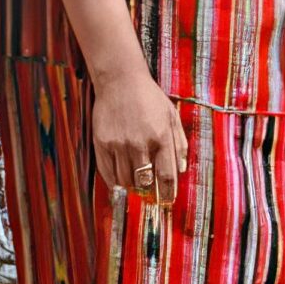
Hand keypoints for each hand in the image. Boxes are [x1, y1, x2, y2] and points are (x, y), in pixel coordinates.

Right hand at [91, 68, 186, 206]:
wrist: (120, 81)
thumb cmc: (150, 98)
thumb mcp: (172, 116)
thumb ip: (180, 142)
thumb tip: (182, 169)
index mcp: (161, 136)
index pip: (166, 174)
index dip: (168, 192)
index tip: (168, 201)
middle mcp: (140, 143)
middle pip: (145, 181)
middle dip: (149, 191)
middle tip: (151, 195)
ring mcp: (119, 144)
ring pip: (125, 179)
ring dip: (132, 185)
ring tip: (136, 184)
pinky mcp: (102, 143)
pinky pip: (107, 172)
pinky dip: (114, 181)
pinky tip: (120, 181)